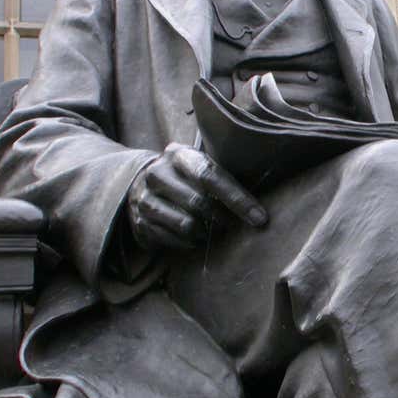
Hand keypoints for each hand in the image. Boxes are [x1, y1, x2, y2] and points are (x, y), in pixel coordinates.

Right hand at [127, 144, 266, 250]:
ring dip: (207, 232)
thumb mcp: (198, 164)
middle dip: (223, 218)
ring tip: (214, 230)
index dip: (237, 199)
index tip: (259, 218)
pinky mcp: (139, 223)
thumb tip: (257, 206)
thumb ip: (221, 176)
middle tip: (233, 224)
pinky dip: (190, 242)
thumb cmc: (183, 175)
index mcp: (178, 155)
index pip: (210, 176)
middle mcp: (157, 174)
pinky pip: (173, 240)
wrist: (137, 181)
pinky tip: (196, 237)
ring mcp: (144, 199)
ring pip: (186, 225)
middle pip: (199, 203)